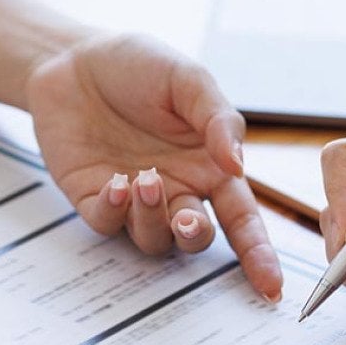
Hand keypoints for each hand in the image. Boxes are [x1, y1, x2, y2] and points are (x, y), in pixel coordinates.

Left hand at [25, 33, 281, 300]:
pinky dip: (115, 211)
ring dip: (152, 218)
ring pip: (153, 238)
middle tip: (189, 219)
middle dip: (196, 236)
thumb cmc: (138, 65)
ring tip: (144, 179)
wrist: (73, 57)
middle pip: (197, 237)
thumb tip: (238, 163)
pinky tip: (117, 183)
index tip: (272, 287)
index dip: (258, 254)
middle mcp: (176, 189)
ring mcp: (134, 199)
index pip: (241, 219)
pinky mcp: (93, 198)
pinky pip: (108, 224)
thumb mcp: (188, 79)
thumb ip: (218, 119)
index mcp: (209, 166)